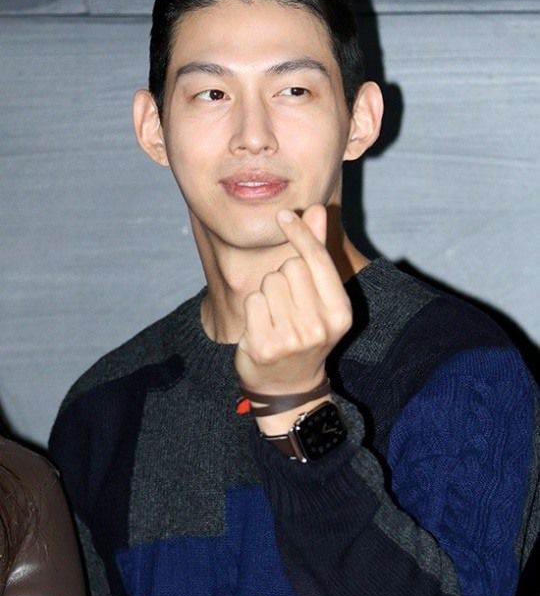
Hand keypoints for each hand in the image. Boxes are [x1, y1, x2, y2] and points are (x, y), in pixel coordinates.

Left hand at [234, 204, 352, 397]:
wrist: (289, 386)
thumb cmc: (305, 332)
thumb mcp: (320, 297)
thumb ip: (318, 252)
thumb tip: (317, 209)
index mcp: (340, 312)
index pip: (317, 260)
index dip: (299, 233)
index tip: (283, 216)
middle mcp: (320, 326)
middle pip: (289, 268)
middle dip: (283, 276)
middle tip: (288, 303)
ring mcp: (293, 339)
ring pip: (269, 283)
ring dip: (267, 293)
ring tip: (276, 316)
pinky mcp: (265, 347)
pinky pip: (253, 302)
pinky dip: (253, 309)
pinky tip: (262, 327)